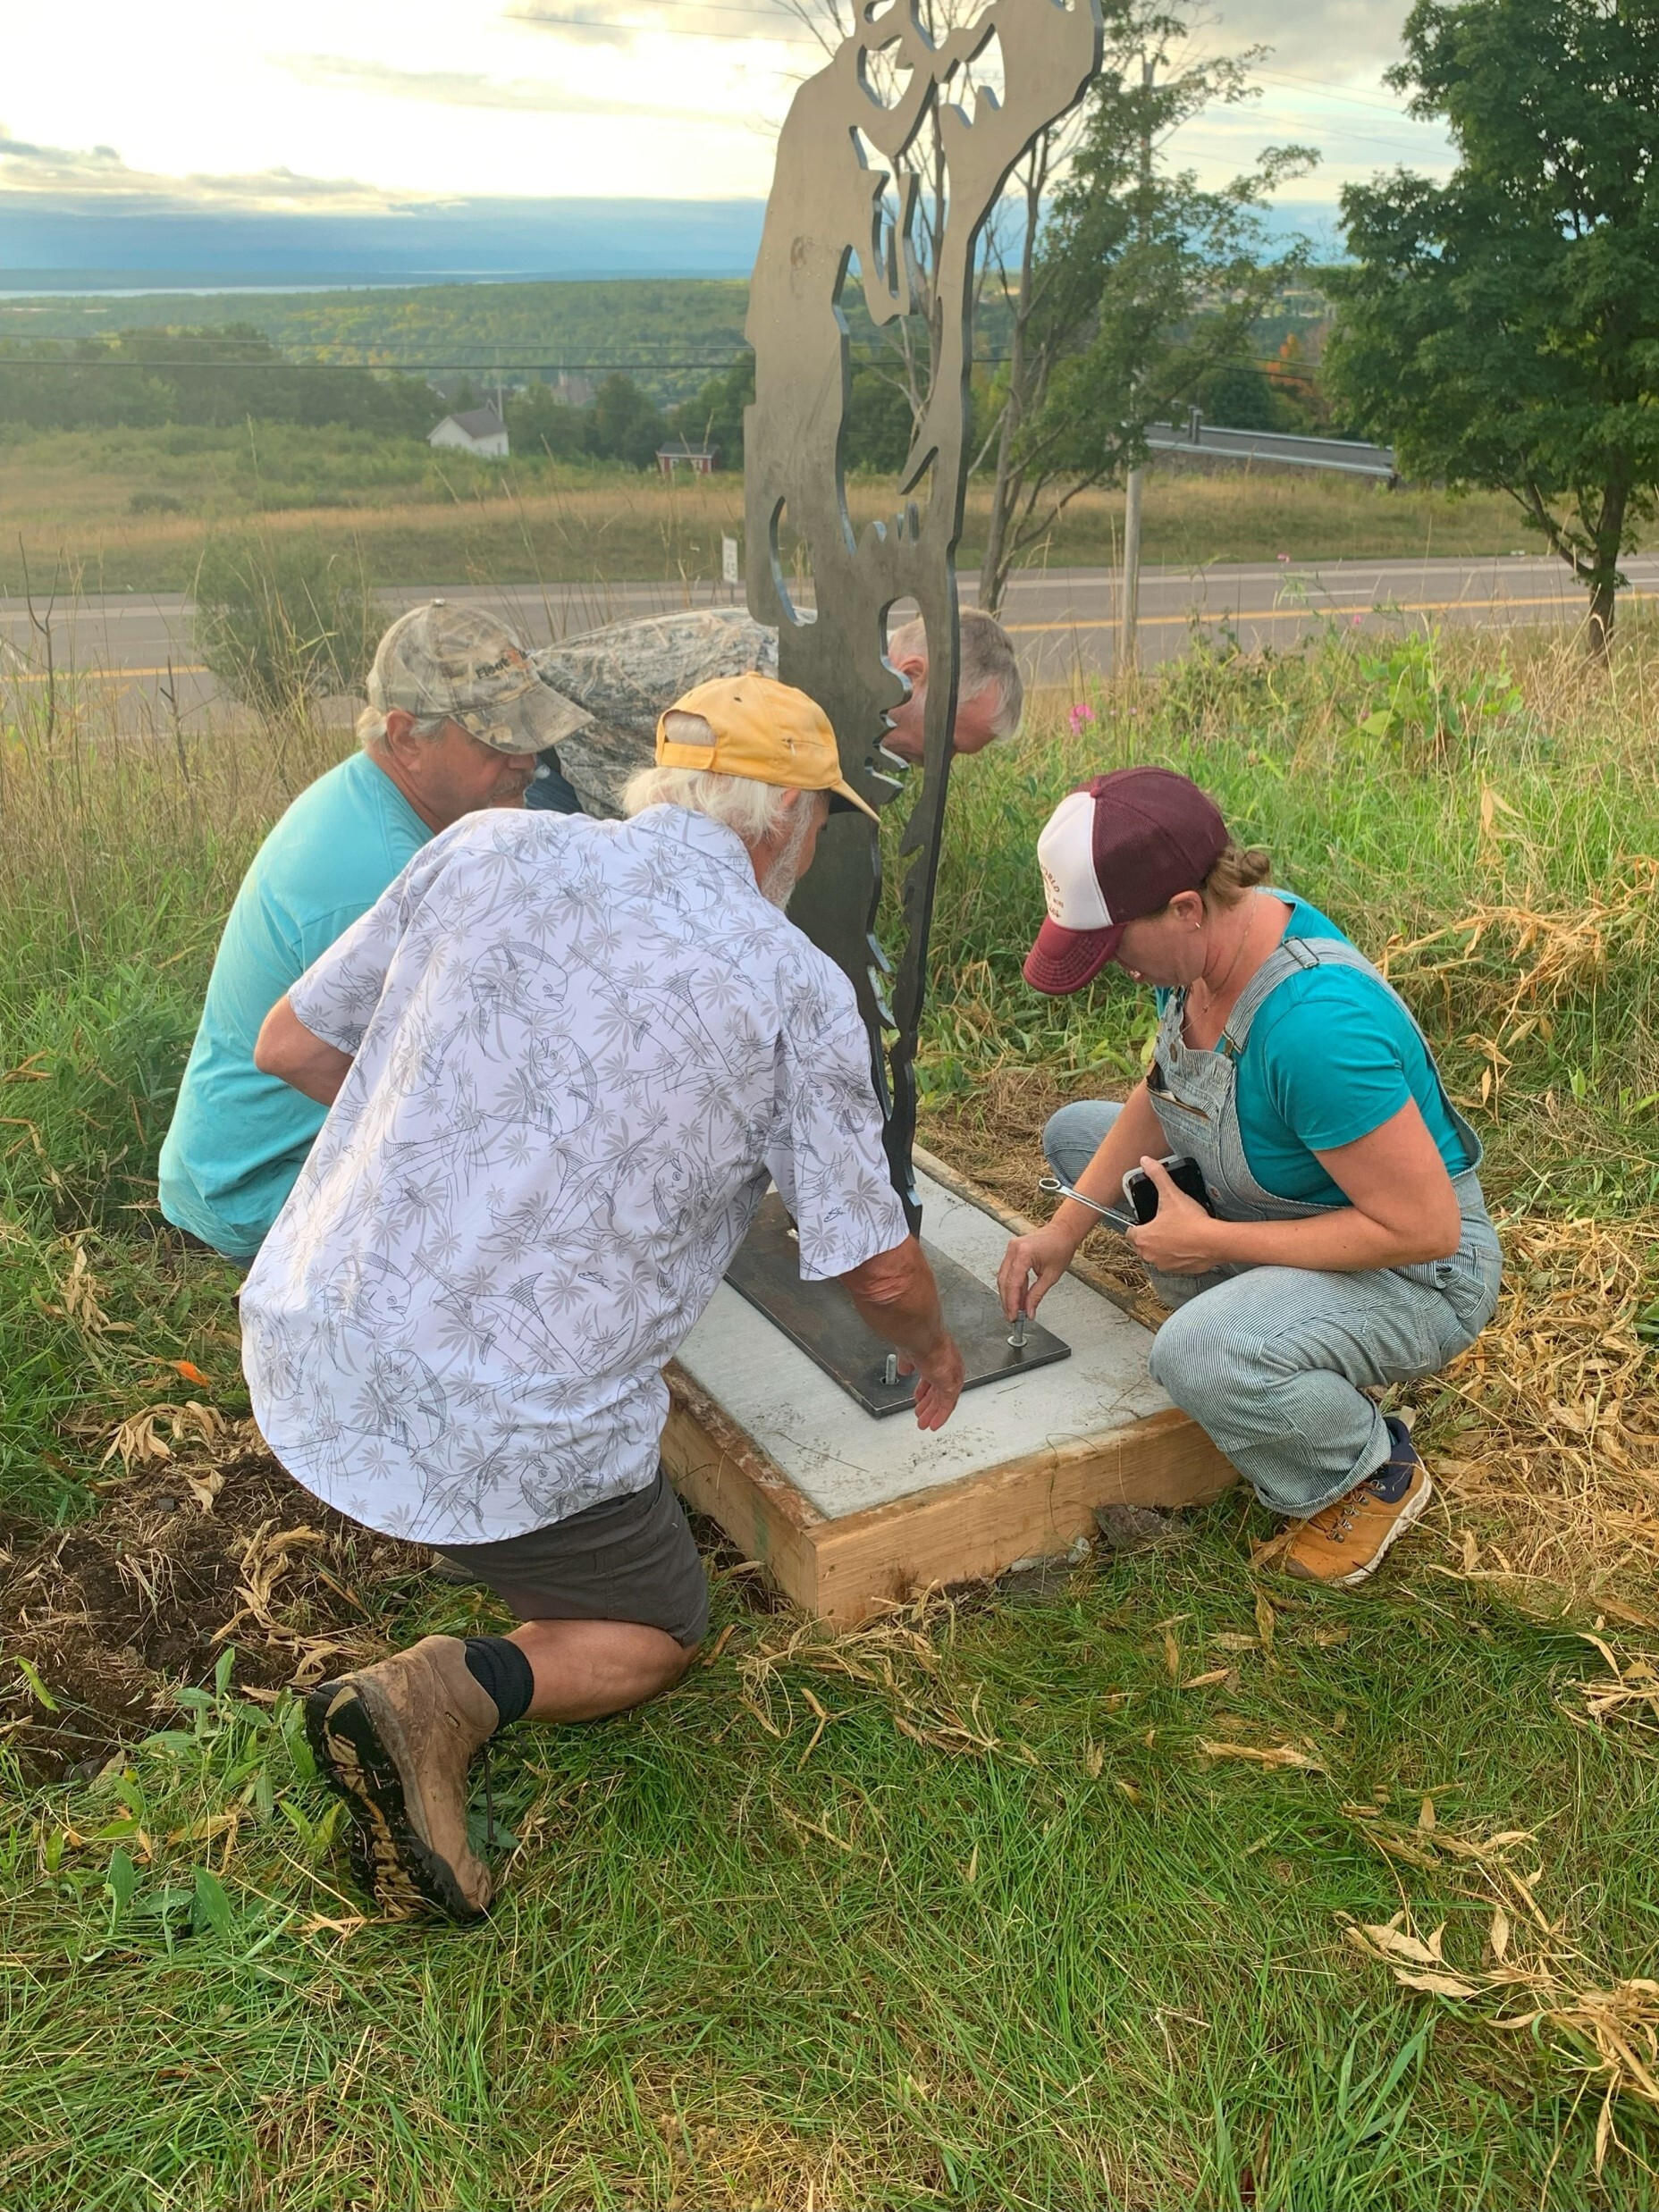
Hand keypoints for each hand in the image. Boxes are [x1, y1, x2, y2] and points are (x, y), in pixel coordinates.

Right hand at [899, 1333, 964, 1429]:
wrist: (920, 1336)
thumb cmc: (915, 1338)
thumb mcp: (908, 1353)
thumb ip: (907, 1362)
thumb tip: (904, 1369)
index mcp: (938, 1356)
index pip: (934, 1376)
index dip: (925, 1388)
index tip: (919, 1398)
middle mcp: (948, 1365)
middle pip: (939, 1390)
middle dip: (928, 1403)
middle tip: (922, 1414)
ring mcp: (951, 1375)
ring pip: (943, 1400)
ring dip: (933, 1413)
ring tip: (925, 1423)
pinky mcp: (951, 1385)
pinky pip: (947, 1405)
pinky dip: (940, 1416)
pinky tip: (934, 1424)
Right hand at [997, 1224, 1074, 1323]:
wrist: (1063, 1232)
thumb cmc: (1061, 1247)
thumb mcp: (1051, 1276)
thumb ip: (1037, 1295)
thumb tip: (1029, 1310)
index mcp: (1024, 1253)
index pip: (1013, 1283)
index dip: (1011, 1302)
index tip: (1013, 1316)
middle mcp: (1013, 1249)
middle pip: (1004, 1281)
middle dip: (1007, 1301)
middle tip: (1012, 1316)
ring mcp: (1011, 1249)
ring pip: (1004, 1277)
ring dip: (1009, 1294)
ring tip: (1015, 1309)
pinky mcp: (1012, 1251)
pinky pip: (1008, 1271)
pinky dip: (1012, 1285)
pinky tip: (1017, 1297)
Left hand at [1126, 1156, 1223, 1274]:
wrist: (1214, 1242)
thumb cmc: (1191, 1221)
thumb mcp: (1171, 1194)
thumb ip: (1157, 1176)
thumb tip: (1146, 1161)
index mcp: (1143, 1238)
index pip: (1130, 1232)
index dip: (1137, 1224)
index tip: (1147, 1218)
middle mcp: (1150, 1255)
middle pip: (1142, 1245)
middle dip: (1150, 1235)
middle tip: (1163, 1223)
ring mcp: (1164, 1265)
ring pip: (1157, 1254)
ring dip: (1163, 1246)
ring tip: (1176, 1232)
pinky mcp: (1180, 1271)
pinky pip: (1172, 1262)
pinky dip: (1177, 1255)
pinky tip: (1186, 1243)